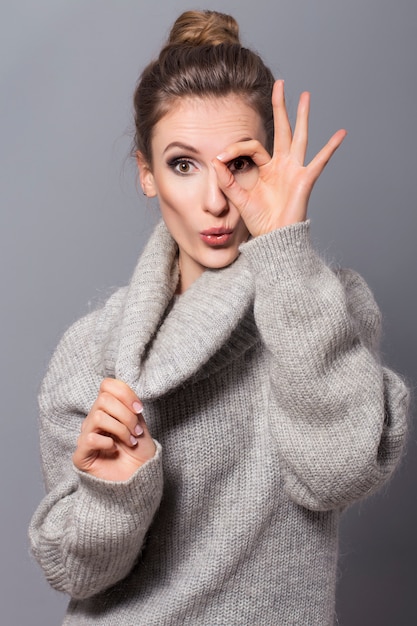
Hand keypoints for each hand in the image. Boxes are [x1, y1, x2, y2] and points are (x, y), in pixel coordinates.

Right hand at [73, 378, 155, 481]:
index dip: (125, 393)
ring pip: (97, 416)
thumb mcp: (141, 428)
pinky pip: (89, 438)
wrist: (138, 483)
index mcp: (109, 411)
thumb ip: (132, 410)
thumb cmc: (139, 456)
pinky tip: (114, 451)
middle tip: (136, 432)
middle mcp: (95, 421)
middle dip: (126, 414)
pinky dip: (106, 442)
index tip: (139, 409)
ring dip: (120, 429)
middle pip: (104, 399)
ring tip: (130, 442)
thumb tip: (126, 396)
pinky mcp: (81, 455)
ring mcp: (87, 437)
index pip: (107, 386)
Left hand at [212, 80, 346, 236]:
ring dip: (302, 116)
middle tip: (280, 84)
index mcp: (266, 169)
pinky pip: (320, 161)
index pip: (251, 147)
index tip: (219, 159)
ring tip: (306, 95)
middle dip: (280, 107)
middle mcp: (282, 165)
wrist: (273, 240)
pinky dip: (330, 148)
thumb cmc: (260, 222)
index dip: (234, 149)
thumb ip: (227, 180)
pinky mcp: (305, 180)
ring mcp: (295, 171)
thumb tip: (214, 161)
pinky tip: (341, 133)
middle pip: (282, 130)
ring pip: (299, 137)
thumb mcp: (238, 198)